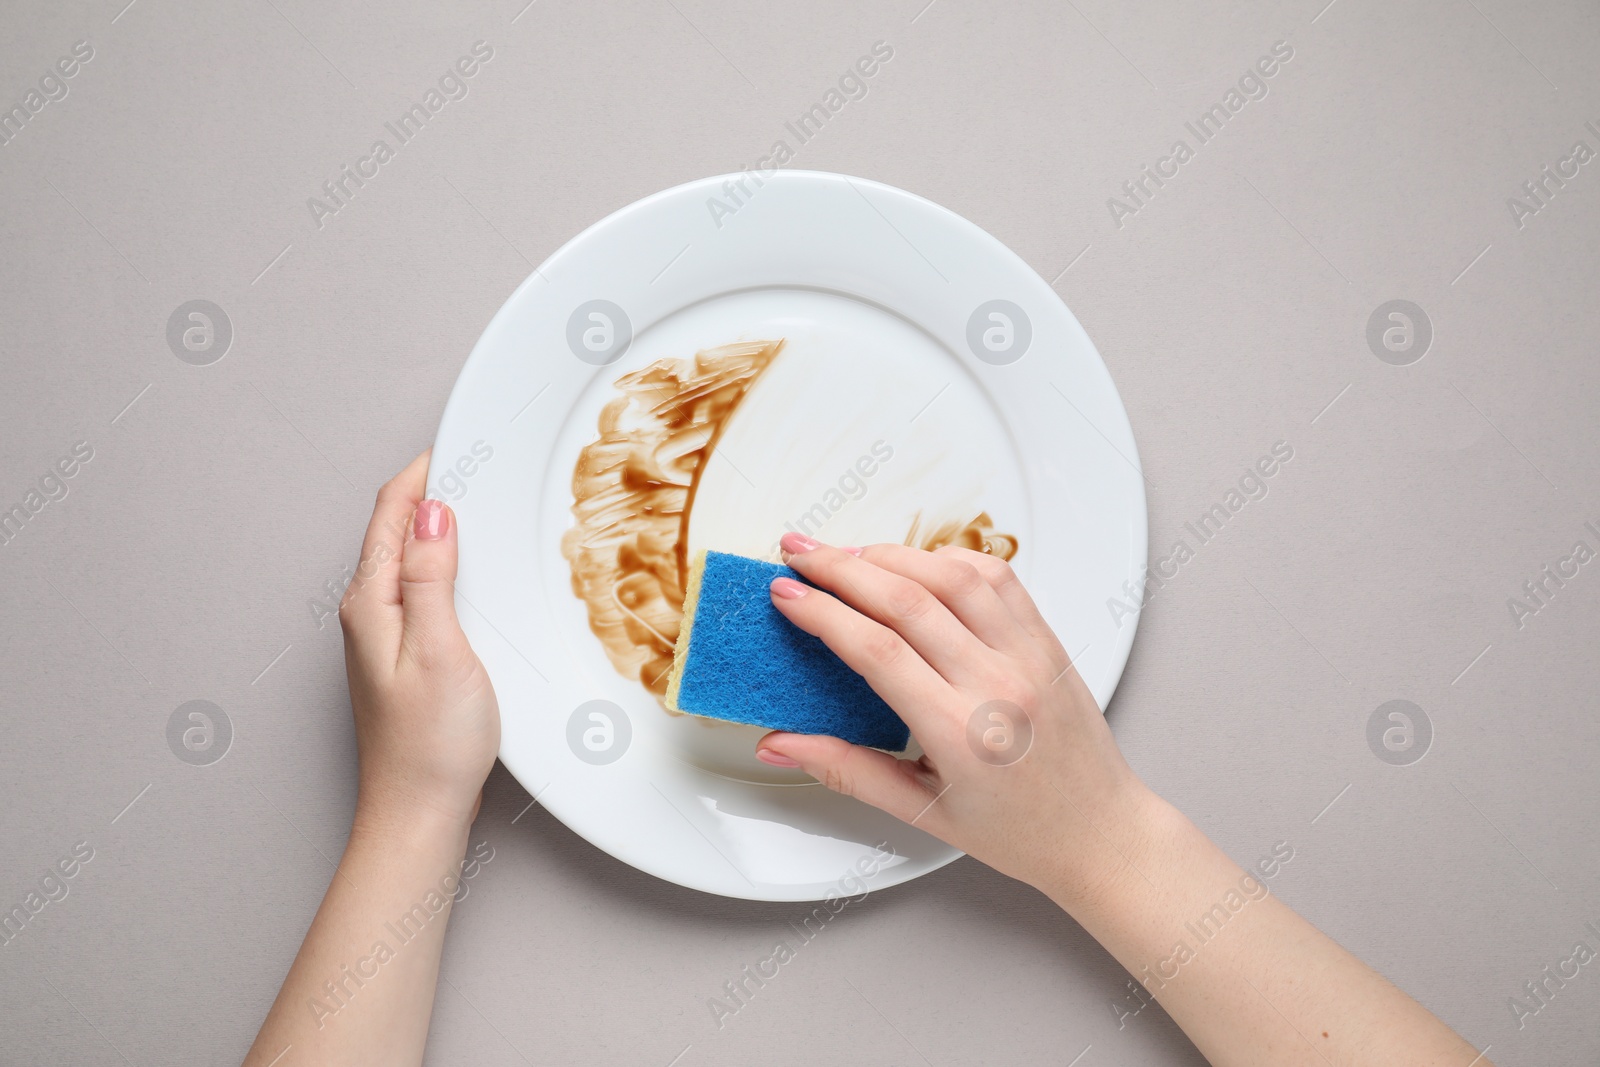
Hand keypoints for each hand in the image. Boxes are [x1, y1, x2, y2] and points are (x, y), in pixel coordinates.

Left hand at [338, 451, 499, 829]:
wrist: (419, 811)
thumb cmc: (430, 745)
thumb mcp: (440, 650)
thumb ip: (432, 579)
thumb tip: (433, 515)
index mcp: (371, 603)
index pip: (390, 515)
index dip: (421, 474)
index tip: (454, 443)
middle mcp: (368, 614)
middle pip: (395, 531)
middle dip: (429, 490)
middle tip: (470, 460)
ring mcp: (383, 636)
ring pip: (407, 559)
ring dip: (436, 527)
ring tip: (472, 500)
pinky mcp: (404, 655)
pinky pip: (419, 589)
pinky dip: (443, 564)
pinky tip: (468, 569)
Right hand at [756, 533, 1156, 899]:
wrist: (1099, 831)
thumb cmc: (1019, 831)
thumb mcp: (921, 812)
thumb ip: (845, 770)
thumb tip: (780, 746)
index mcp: (962, 733)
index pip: (877, 648)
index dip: (822, 611)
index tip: (786, 593)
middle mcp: (998, 685)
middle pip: (906, 598)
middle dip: (841, 566)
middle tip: (798, 552)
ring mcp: (1028, 655)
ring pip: (952, 574)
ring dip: (891, 553)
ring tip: (847, 553)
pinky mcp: (1047, 641)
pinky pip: (997, 577)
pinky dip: (949, 559)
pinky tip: (916, 562)